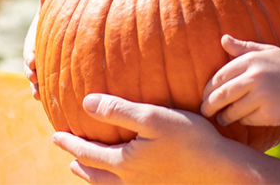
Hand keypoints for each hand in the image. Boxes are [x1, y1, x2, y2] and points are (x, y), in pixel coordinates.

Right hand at [23, 0, 48, 99]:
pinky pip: (45, 90)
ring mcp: (41, 72)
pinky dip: (44, 96)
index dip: (30, 55)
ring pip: (35, 81)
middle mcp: (34, 59)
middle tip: (34, 77)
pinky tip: (46, 101)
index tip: (33, 61)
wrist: (64, 36)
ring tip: (37, 94)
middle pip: (30, 68)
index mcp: (33, 44)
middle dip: (31, 73)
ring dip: (35, 87)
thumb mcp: (50, 16)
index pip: (30, 50)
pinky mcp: (49, 82)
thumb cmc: (56, 24)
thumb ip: (46, 6)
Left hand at [53, 94, 238, 183]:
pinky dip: (116, 183)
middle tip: (69, 158)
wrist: (224, 171)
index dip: (70, 144)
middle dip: (80, 164)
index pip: (87, 154)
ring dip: (96, 177)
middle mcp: (131, 183)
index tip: (56, 136)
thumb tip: (86, 103)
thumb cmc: (190, 140)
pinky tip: (125, 176)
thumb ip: (117, 110)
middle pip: (96, 176)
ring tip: (88, 169)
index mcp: (124, 164)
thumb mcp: (151, 117)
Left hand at [201, 35, 279, 126]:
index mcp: (250, 61)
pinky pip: (248, 120)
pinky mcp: (271, 114)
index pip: (219, 77)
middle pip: (222, 95)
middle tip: (204, 111)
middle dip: (209, 105)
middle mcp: (255, 78)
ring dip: (224, 117)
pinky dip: (242, 121)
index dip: (208, 89)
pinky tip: (241, 119)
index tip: (204, 96)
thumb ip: (243, 47)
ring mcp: (263, 97)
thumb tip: (223, 38)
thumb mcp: (266, 51)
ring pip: (233, 111)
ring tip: (220, 118)